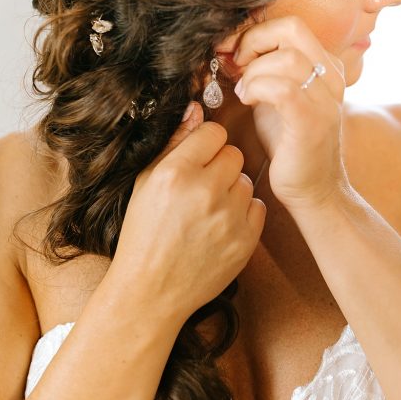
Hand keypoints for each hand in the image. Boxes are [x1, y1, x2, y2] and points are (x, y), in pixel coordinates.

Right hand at [111, 103, 266, 322]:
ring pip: (246, 180)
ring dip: (231, 190)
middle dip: (219, 165)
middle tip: (200, 187)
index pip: (213, 131)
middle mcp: (204, 191)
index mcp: (175, 173)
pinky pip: (258, 207)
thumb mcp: (144, 184)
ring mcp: (228, 217)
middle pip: (234, 153)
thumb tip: (195, 110)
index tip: (196, 158)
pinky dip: (243, 213)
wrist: (151, 289)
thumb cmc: (143, 234)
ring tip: (207, 210)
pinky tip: (220, 225)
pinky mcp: (246, 240)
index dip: (205, 143)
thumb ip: (172, 145)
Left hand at [230, 15, 348, 209]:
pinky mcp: (312, 121)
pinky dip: (257, 88)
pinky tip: (248, 100)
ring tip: (243, 91)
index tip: (231, 51)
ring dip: (252, 71)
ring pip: (286, 58)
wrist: (313, 188)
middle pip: (291, 29)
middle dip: (252, 42)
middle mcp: (331, 76)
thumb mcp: (274, 95)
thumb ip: (263, 69)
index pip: (290, 25)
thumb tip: (230, 46)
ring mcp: (326, 98)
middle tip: (235, 66)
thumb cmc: (289, 142)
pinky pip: (283, 88)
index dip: (254, 31)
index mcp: (324, 66)